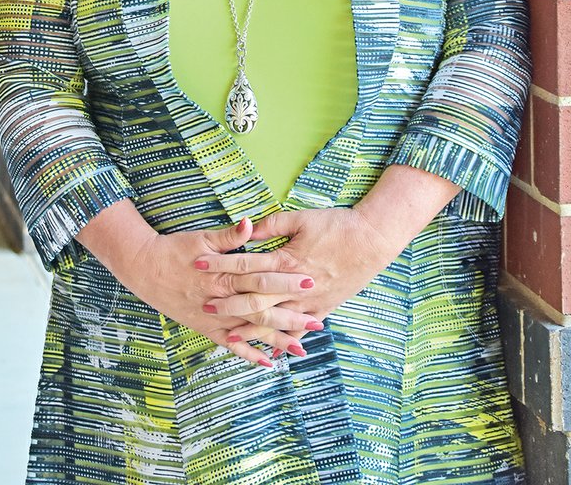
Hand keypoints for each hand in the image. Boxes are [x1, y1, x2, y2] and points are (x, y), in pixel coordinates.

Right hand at [115, 216, 319, 366]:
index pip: (261, 276)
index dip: (286, 280)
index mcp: (223, 273)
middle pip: (261, 307)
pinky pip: (231, 345)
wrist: (144, 268)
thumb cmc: (175, 249)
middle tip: (317, 320)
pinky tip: (268, 362)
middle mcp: (221, 298)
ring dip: (276, 338)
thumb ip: (229, 235)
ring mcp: (214, 316)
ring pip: (250, 330)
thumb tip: (250, 224)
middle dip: (289, 314)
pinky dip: (249, 354)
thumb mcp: (201, 238)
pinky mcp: (206, 328)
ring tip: (302, 347)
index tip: (310, 281)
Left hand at [194, 207, 394, 340]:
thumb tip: (245, 228)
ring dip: (252, 327)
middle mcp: (295, 285)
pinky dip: (285, 341)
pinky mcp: (322, 308)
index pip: (245, 264)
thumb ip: (271, 226)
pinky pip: (299, 329)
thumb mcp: (300, 219)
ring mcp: (309, 300)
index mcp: (287, 260)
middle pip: (255, 297)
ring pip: (275, 319)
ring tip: (230, 335)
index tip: (198, 264)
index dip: (220, 263)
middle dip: (229, 303)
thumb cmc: (336, 225)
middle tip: (204, 306)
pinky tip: (272, 351)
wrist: (371, 241)